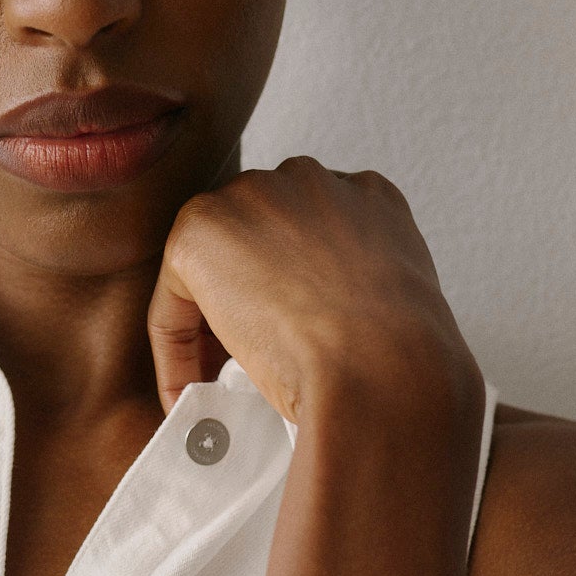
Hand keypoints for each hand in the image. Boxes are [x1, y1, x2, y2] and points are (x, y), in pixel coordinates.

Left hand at [146, 155, 479, 433]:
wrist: (386, 371)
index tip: (286, 339)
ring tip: (216, 385)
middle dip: (246, 297)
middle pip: (256, 239)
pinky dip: (174, 352)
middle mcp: (311, 182)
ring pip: (212, 268)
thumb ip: (359, 297)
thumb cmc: (403, 364)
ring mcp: (255, 198)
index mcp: (370, 198)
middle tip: (243, 365)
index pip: (311, 233)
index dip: (290, 291)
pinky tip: (189, 393)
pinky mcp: (201, 232)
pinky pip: (173, 302)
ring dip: (208, 325)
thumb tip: (324, 332)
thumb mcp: (398, 313)